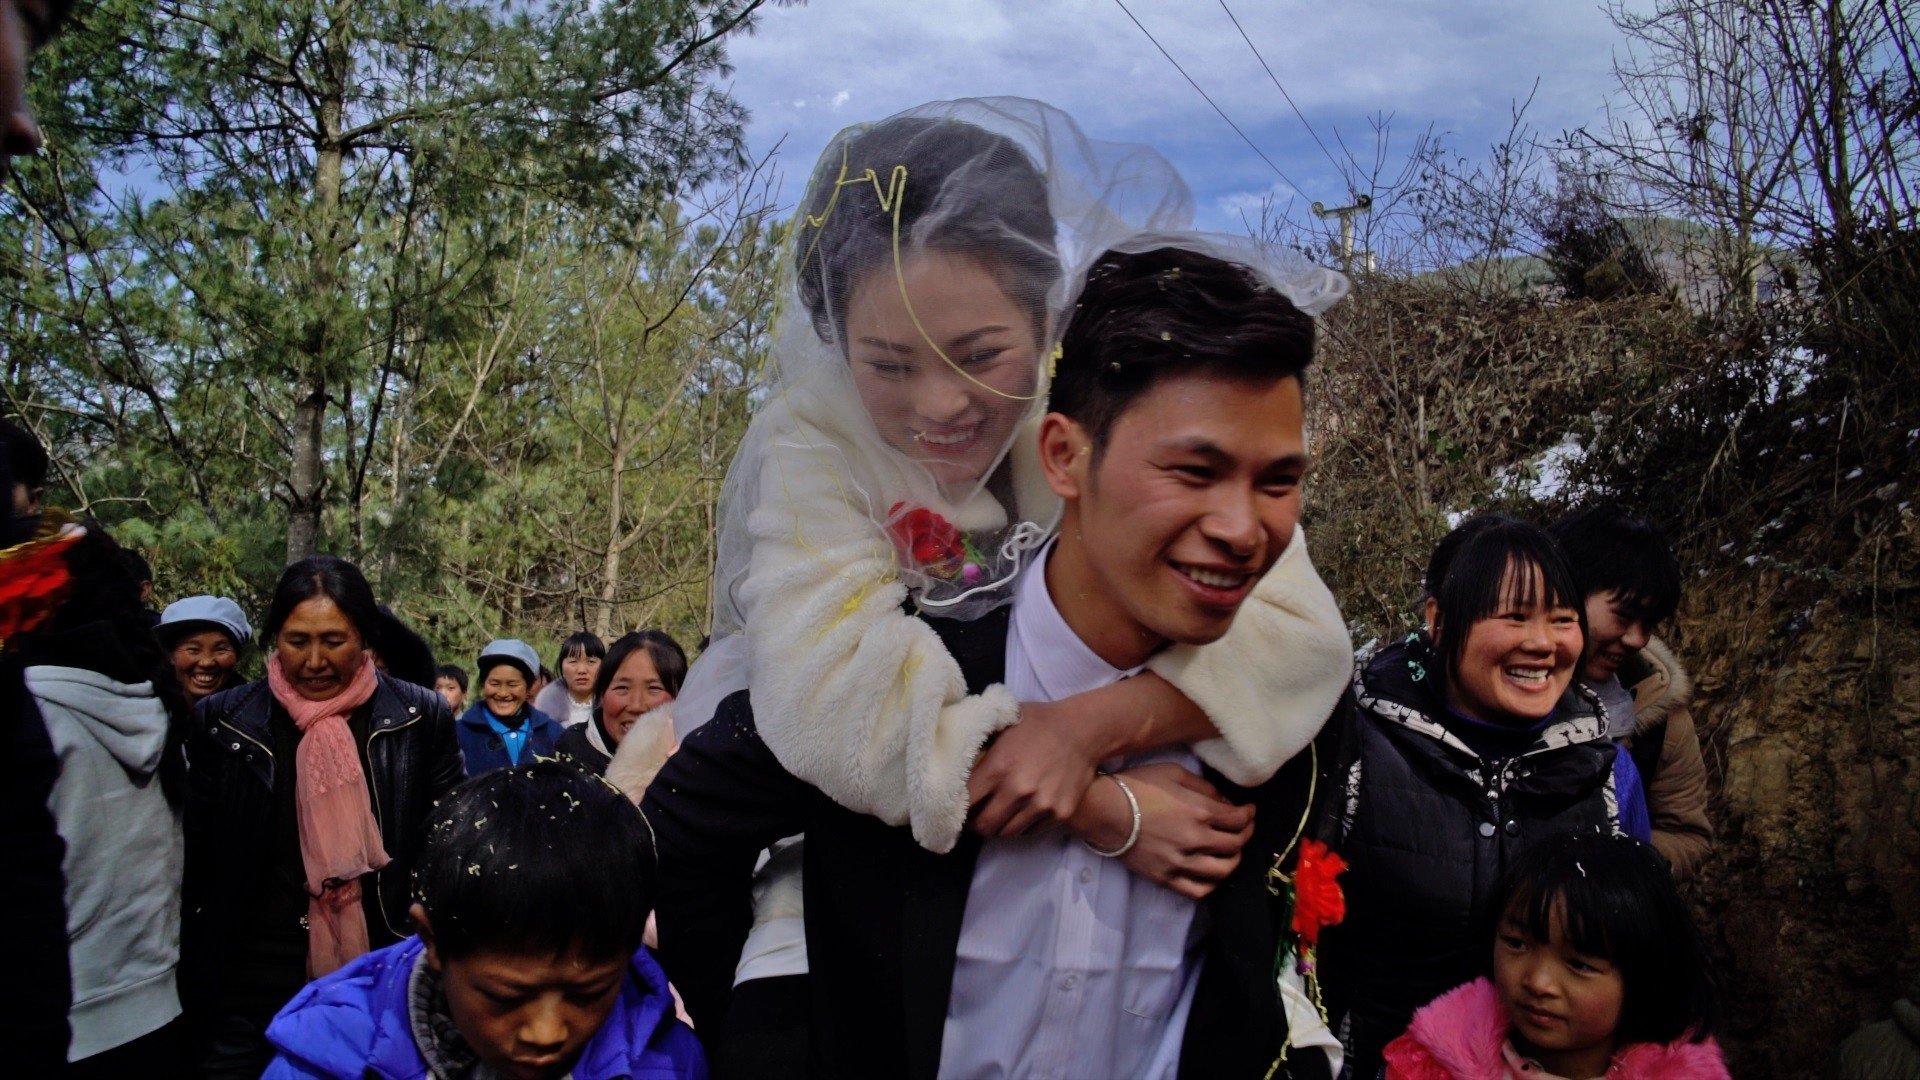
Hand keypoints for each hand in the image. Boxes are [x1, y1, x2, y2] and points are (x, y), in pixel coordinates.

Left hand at [968, 700, 1099, 836]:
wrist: (1084, 730)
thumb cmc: (1040, 723)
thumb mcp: (1004, 723)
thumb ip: (979, 742)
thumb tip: (952, 755)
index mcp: (998, 767)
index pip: (965, 802)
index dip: (957, 806)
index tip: (956, 805)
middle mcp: (1018, 790)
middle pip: (984, 825)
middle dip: (975, 823)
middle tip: (975, 817)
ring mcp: (1041, 805)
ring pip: (1007, 833)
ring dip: (998, 827)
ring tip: (997, 816)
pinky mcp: (1059, 813)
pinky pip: (1031, 831)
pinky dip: (1022, 825)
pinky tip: (1020, 812)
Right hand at [1073, 763, 1253, 899]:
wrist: (1103, 811)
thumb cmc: (1137, 786)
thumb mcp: (1173, 773)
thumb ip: (1204, 787)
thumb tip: (1224, 802)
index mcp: (1199, 811)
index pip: (1238, 819)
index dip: (1249, 814)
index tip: (1249, 810)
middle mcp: (1195, 840)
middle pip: (1235, 844)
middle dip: (1246, 834)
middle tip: (1244, 828)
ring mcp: (1180, 862)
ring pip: (1222, 870)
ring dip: (1233, 860)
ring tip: (1231, 852)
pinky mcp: (1165, 877)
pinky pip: (1198, 890)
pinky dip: (1212, 884)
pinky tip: (1212, 875)